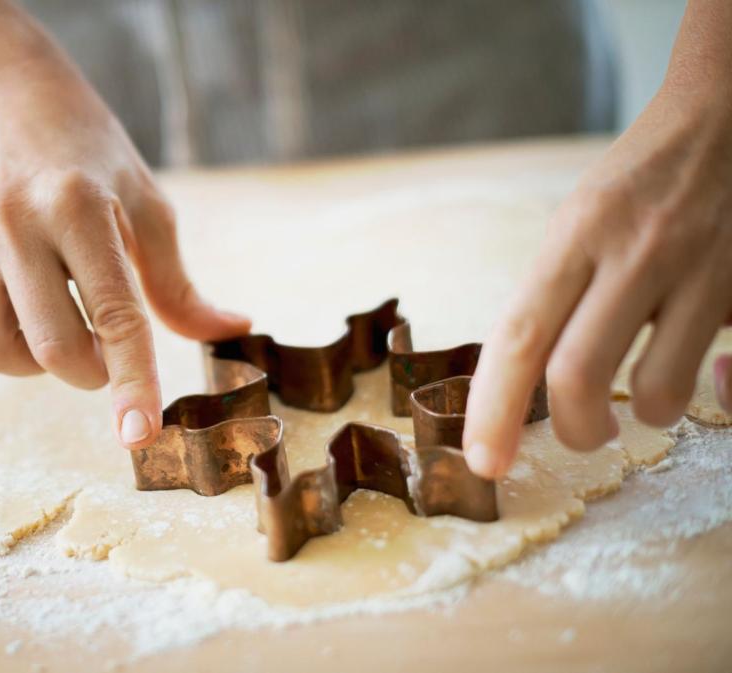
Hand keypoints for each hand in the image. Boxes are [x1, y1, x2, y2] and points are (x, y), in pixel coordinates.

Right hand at [0, 60, 250, 448]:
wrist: (4, 97)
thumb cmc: (89, 157)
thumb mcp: (145, 204)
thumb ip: (178, 282)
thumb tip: (231, 330)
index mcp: (78, 205)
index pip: (113, 314)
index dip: (131, 382)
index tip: (139, 436)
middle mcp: (12, 219)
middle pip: (51, 348)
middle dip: (89, 373)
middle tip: (104, 353)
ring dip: (36, 364)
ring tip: (56, 324)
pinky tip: (16, 304)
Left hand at [462, 84, 731, 476]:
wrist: (730, 112)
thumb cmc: (643, 180)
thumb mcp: (582, 221)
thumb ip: (557, 294)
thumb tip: (524, 384)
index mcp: (578, 235)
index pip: (520, 338)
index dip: (495, 410)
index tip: (484, 462)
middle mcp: (638, 251)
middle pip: (578, 376)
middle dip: (574, 429)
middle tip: (585, 433)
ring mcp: (704, 268)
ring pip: (661, 391)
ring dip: (646, 416)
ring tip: (644, 399)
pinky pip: (731, 375)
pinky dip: (717, 395)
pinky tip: (709, 374)